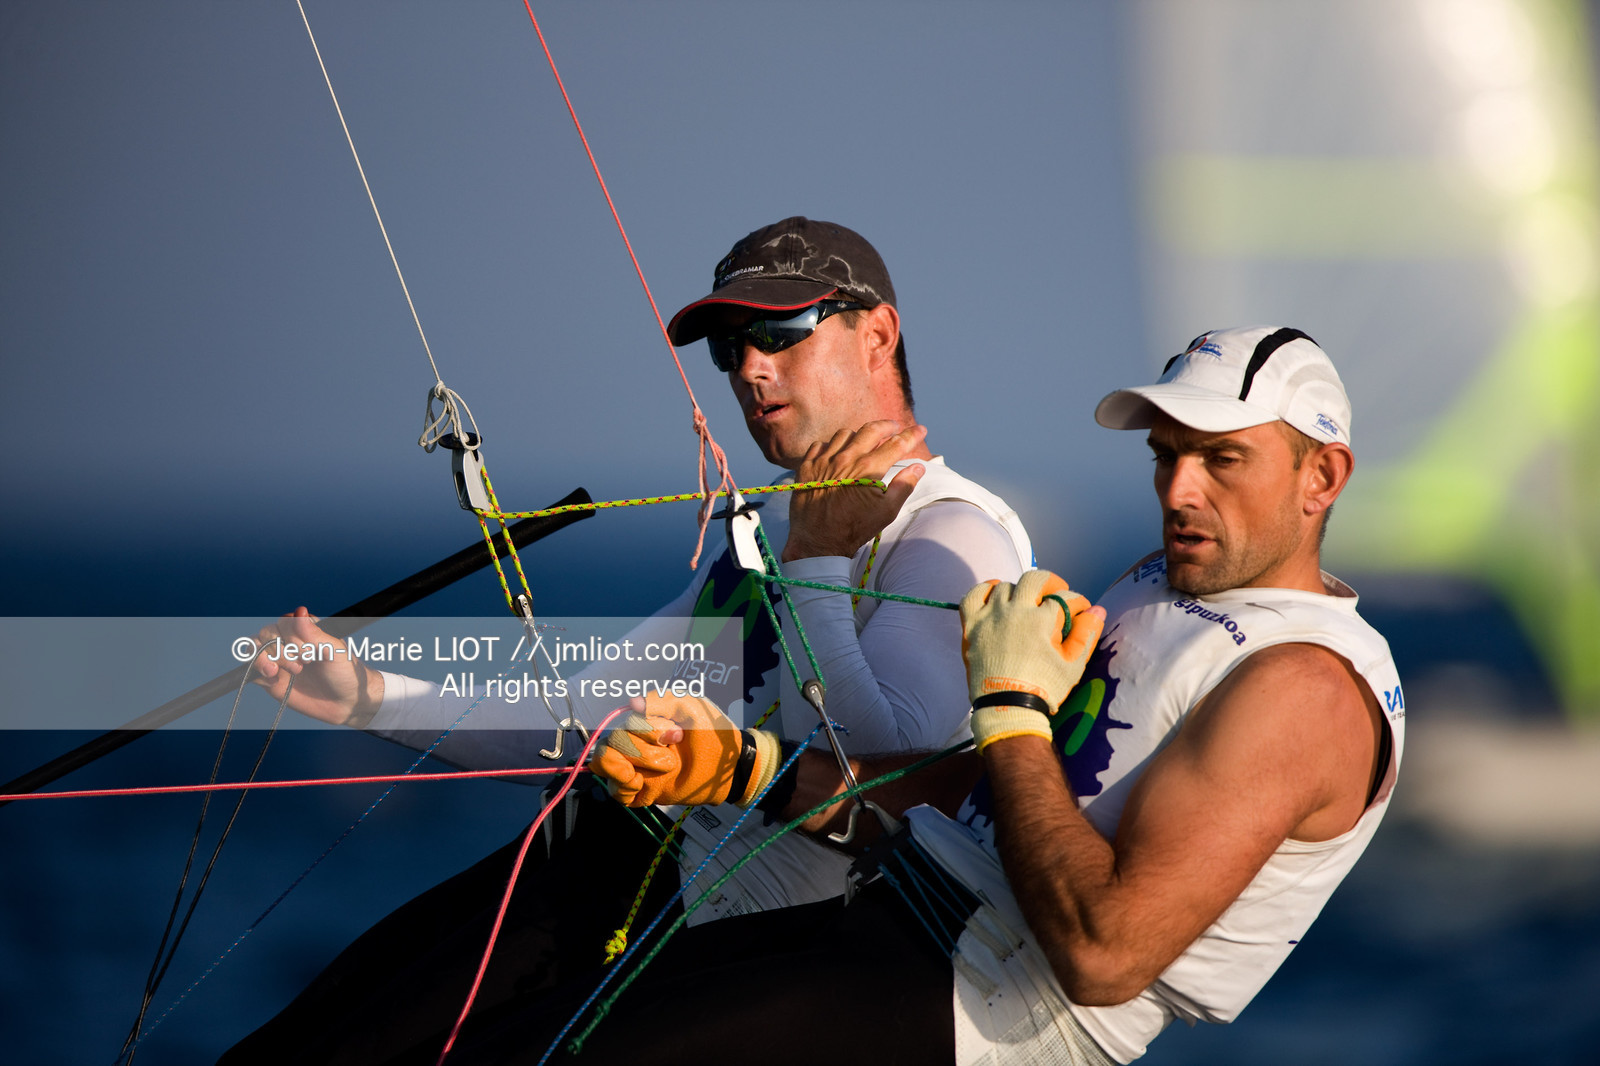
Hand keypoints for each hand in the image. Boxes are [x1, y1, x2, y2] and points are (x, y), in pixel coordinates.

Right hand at [247, 607, 382, 726]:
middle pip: (266, 634)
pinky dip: (258, 673)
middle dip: (279, 650)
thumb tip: (300, 610)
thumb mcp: (334, 651)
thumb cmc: (345, 672)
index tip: (310, 654)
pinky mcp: (271, 678)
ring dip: (263, 659)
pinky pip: (252, 670)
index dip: (292, 637)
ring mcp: (278, 660)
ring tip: (276, 672)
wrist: (346, 703)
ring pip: (255, 649)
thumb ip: (314, 634)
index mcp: (305, 629)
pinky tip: (274, 681)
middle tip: (301, 666)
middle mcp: (289, 642)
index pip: (284, 623)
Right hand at [593, 694, 781, 807]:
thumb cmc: (714, 734)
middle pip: (614, 740)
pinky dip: (624, 787)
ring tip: (659, 770)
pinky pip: (614, 790)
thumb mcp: (692, 708)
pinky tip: (643, 785)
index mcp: (647, 721)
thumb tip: (632, 702)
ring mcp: (636, 766)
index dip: (649, 730)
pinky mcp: (638, 790)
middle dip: (644, 750)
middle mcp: (636, 741)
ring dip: (632, 765)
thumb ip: (663, 701)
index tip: (678, 734)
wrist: (729, 768)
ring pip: (605, 761)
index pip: (626, 721)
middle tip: (672, 758)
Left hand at [781, 420, 927, 561]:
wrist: (818, 542)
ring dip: (859, 435)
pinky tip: (837, 452)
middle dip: (887, 426)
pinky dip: (832, 445)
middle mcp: (846, 459)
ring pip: (845, 434)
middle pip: (871, 430)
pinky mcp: (807, 466)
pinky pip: (820, 445)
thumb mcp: (886, 512)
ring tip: (865, 441)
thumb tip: (918, 467)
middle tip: (894, 428)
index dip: (911, 435)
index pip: (896, 444)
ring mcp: (824, 461)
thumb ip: (904, 486)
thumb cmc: (855, 529)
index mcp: (869, 469)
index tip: (921, 430)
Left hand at [959, 570, 1105, 752]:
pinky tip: (996, 595)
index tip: (1080, 611)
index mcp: (1042, 619)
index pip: (1065, 598)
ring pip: (1006, 586)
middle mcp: (1015, 610)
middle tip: (1056, 595)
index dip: (1077, 603)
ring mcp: (991, 616)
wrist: (1006, 707)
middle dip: (1051, 584)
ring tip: (1027, 603)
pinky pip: (974, 595)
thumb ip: (1087, 635)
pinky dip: (985, 590)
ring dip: (1020, 591)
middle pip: (1035, 580)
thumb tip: (1097, 610)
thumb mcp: (1073, 665)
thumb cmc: (1043, 688)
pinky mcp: (972, 625)